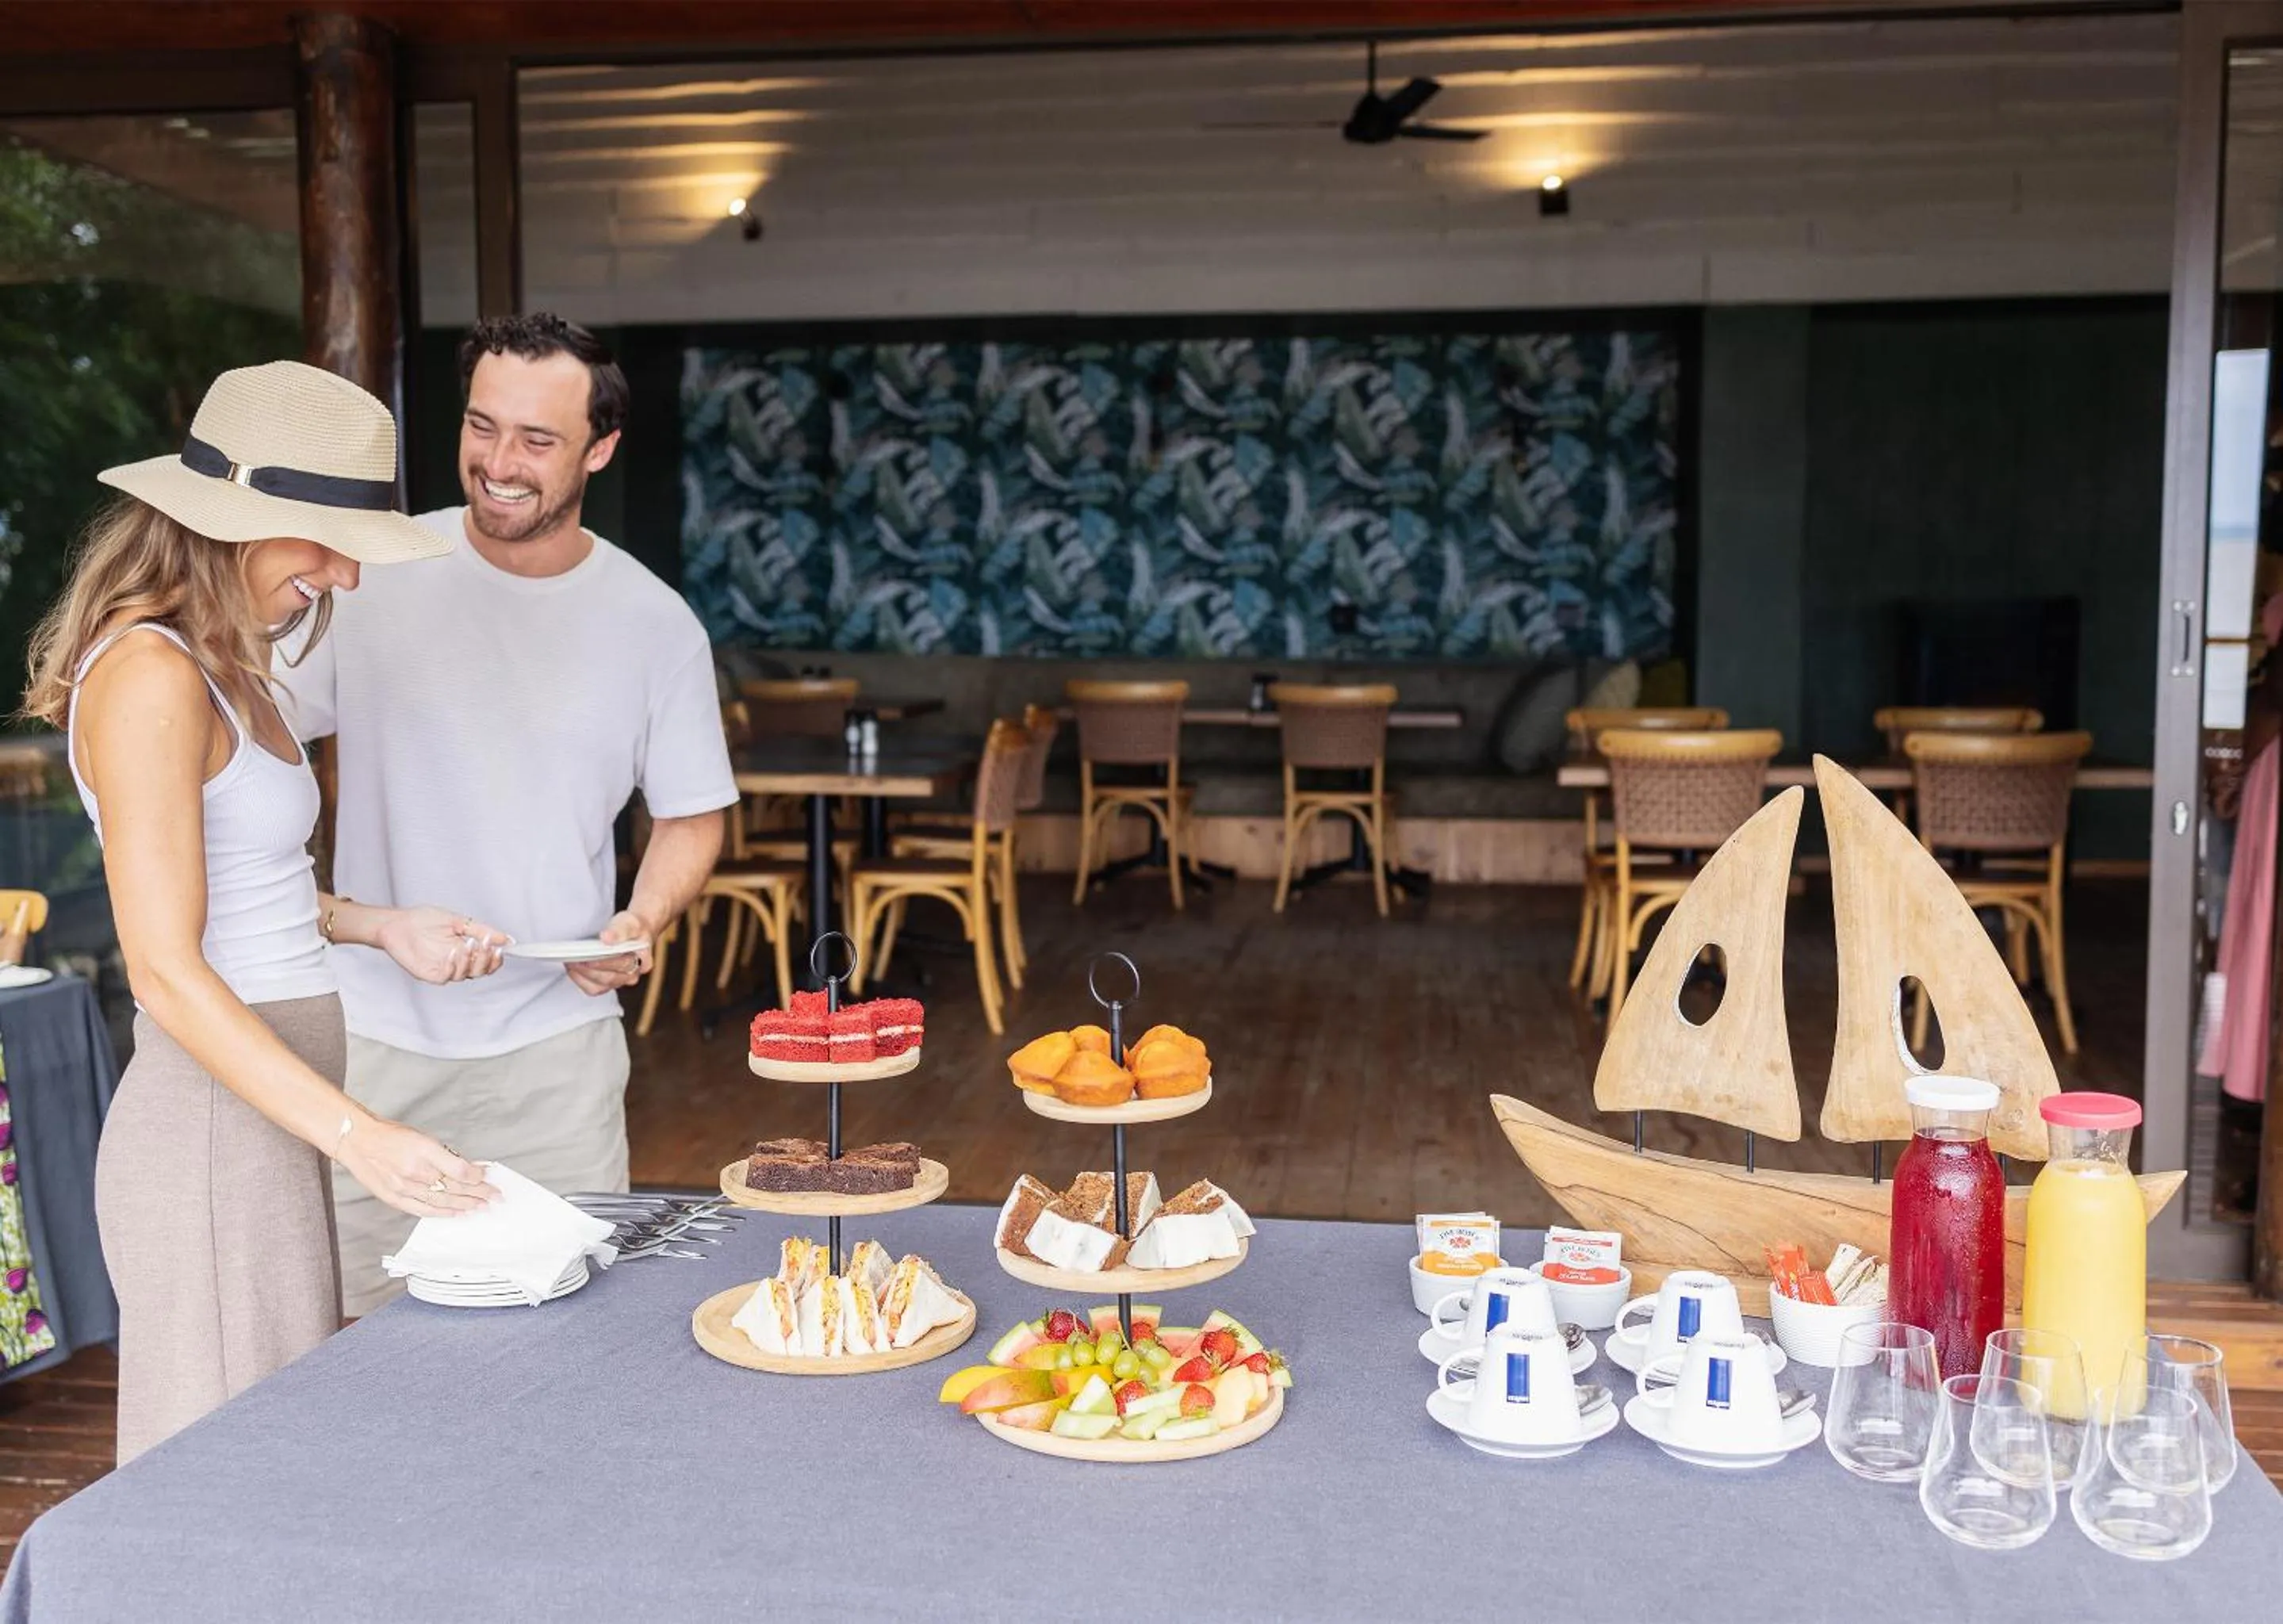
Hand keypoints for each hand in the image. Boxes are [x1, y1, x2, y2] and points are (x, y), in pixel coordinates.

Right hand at [335, 1116, 497, 1219]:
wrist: (358, 1141)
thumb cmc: (391, 1136)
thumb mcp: (423, 1137)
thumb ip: (445, 1155)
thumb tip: (468, 1168)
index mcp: (425, 1150)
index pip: (459, 1170)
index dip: (477, 1176)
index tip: (488, 1177)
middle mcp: (415, 1170)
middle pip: (454, 1187)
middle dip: (479, 1193)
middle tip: (495, 1196)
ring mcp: (404, 1187)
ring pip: (442, 1201)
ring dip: (465, 1205)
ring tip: (481, 1207)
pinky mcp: (395, 1198)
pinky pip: (423, 1210)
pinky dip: (442, 1213)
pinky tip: (456, 1213)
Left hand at [373, 906, 509, 984]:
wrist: (396, 923)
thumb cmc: (423, 920)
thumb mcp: (457, 921)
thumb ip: (481, 930)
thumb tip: (506, 938)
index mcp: (466, 950)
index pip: (487, 962)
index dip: (496, 959)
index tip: (500, 948)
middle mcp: (457, 962)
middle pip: (480, 971)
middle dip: (486, 960)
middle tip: (486, 944)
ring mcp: (443, 969)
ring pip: (464, 975)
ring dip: (469, 960)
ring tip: (466, 944)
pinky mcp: (429, 974)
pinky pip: (445, 976)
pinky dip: (452, 965)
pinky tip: (452, 952)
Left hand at [566, 908, 653, 996]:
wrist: (631, 931)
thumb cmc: (632, 927)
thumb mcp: (630, 922)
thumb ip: (620, 930)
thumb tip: (607, 938)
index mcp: (643, 960)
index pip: (624, 965)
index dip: (606, 962)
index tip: (590, 955)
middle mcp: (632, 975)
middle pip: (611, 978)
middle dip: (590, 969)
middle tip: (575, 958)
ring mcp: (620, 981)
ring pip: (600, 986)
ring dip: (583, 975)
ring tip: (572, 962)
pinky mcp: (608, 984)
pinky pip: (593, 989)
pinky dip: (581, 980)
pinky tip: (573, 969)